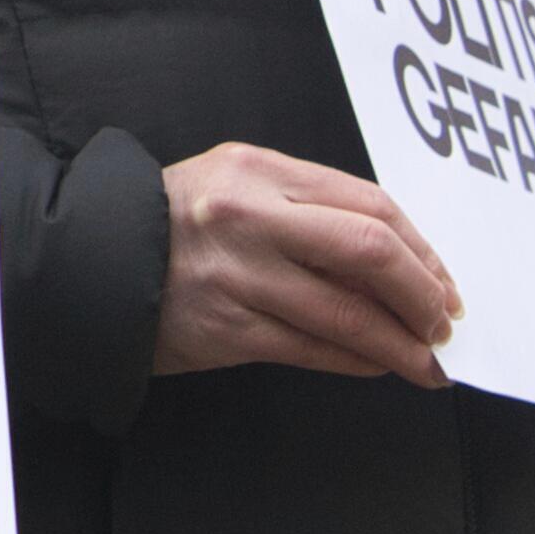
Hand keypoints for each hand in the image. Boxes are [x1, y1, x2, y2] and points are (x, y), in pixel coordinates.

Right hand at [154, 142, 461, 386]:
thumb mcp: (239, 187)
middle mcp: (251, 216)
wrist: (90, 264)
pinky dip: (357, 360)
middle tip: (445, 322)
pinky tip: (378, 364)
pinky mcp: (226, 329)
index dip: (421, 248)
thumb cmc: (177, 225)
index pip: (368, 204)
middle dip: (422, 293)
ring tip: (426, 361)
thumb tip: (397, 262)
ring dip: (400, 342)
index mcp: (261, 169)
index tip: (443, 281)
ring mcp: (238, 275)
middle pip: (369, 250)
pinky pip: (312, 349)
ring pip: (347, 313)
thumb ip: (308, 209)